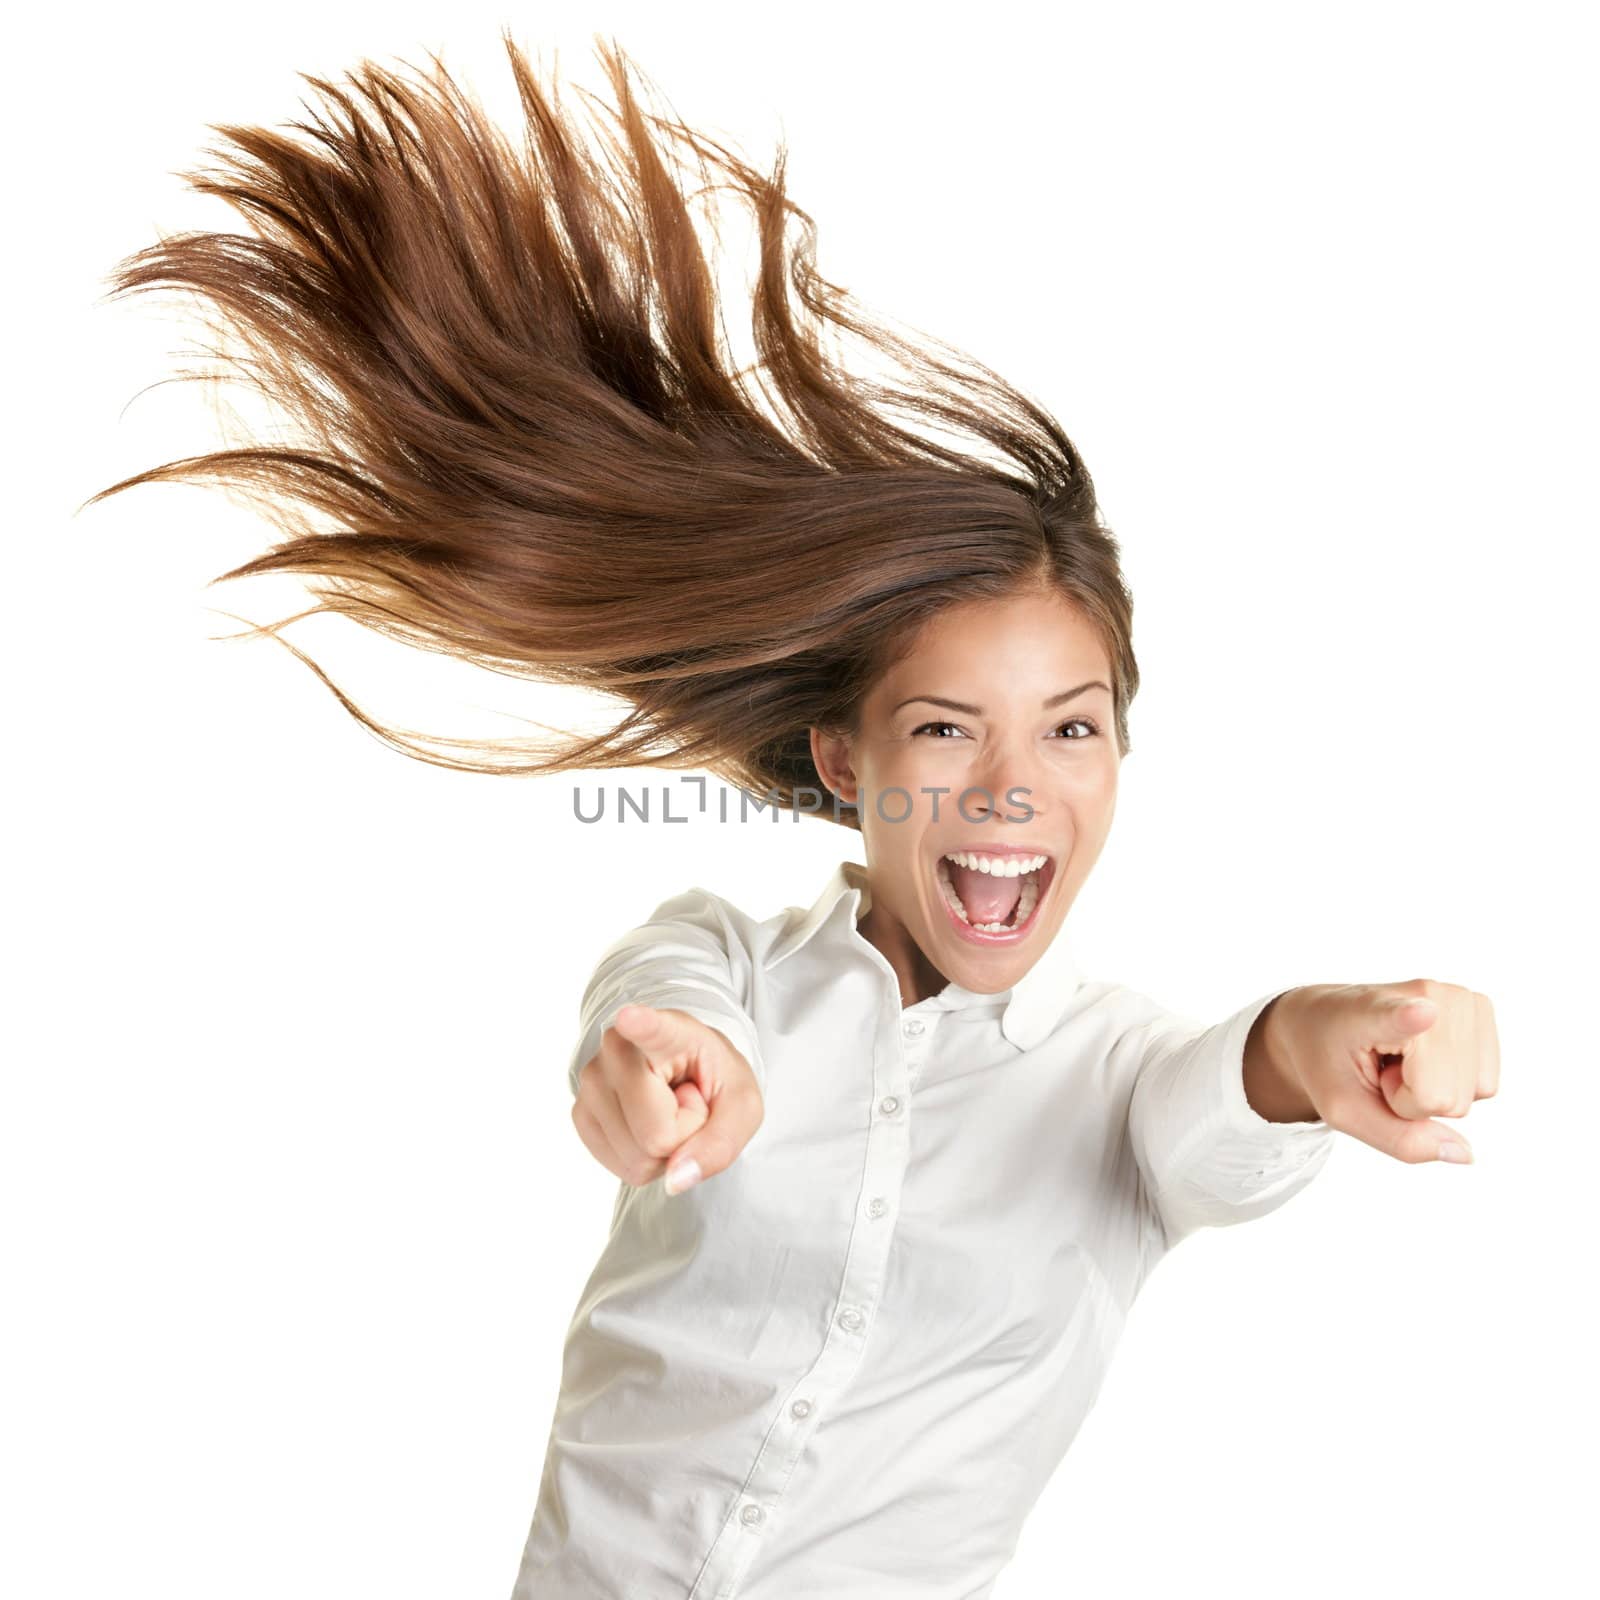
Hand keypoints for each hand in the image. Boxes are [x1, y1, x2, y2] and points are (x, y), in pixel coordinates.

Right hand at [571, 1004, 764, 1194]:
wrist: (687, 1077)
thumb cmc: (715, 1083)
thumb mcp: (742, 1108)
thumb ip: (720, 1142)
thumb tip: (674, 1180)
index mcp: (669, 1032)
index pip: (651, 1029)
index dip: (640, 1025)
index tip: (629, 1017)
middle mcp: (618, 1049)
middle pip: (656, 1135)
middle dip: (684, 1136)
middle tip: (687, 1103)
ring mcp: (591, 1082)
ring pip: (637, 1158)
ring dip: (663, 1149)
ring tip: (667, 1110)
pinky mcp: (580, 1113)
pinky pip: (622, 1168)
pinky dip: (643, 1160)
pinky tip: (647, 1124)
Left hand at [1258, 980, 1498, 1162]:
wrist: (1325, 1017)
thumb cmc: (1328, 1060)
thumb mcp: (1343, 1111)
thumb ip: (1399, 1139)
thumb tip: (1465, 1153)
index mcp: (1370, 1012)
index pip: (1402, 1016)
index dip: (1412, 1019)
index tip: (1423, 1012)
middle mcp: (1425, 994)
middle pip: (1447, 1098)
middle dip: (1414, 1102)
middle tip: (1382, 1071)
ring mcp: (1459, 998)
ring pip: (1475, 1093)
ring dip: (1434, 1092)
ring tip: (1397, 1060)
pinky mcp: (1480, 1008)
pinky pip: (1486, 1084)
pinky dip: (1455, 1083)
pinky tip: (1422, 1056)